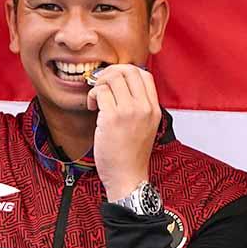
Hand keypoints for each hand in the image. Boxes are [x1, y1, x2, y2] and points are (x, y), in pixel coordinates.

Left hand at [87, 64, 161, 200]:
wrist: (127, 177)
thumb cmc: (131, 155)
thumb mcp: (145, 126)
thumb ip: (138, 106)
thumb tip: (121, 86)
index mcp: (154, 108)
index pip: (144, 74)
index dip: (126, 72)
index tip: (115, 81)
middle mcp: (144, 107)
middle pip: (128, 70)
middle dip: (110, 73)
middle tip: (102, 85)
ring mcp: (129, 112)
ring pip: (112, 78)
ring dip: (99, 84)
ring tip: (97, 98)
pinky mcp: (112, 118)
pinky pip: (101, 92)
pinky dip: (93, 95)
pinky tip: (92, 107)